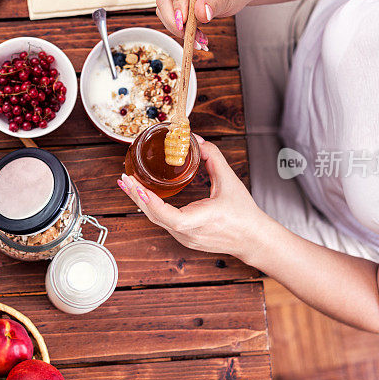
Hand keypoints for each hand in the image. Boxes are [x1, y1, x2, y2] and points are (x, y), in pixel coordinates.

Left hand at [117, 136, 267, 257]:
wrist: (253, 239)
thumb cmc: (244, 213)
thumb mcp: (230, 181)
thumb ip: (213, 157)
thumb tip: (197, 140)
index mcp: (202, 220)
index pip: (170, 216)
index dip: (152, 202)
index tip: (138, 187)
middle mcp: (189, 233)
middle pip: (155, 216)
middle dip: (137, 195)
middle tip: (124, 178)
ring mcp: (185, 239)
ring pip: (156, 220)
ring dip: (141, 201)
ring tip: (128, 185)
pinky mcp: (184, 239)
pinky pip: (162, 223)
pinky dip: (151, 208)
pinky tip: (144, 196)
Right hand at [156, 0, 257, 50]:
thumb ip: (214, 2)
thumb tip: (200, 13)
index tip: (184, 19)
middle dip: (174, 20)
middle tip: (189, 35)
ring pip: (164, 11)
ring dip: (178, 28)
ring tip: (198, 40)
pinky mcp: (175, 2)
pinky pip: (172, 18)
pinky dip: (182, 30)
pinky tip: (196, 37)